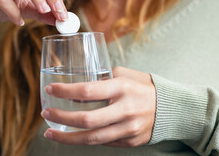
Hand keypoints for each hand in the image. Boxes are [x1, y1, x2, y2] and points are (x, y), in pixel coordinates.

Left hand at [41, 66, 155, 146]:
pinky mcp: (130, 141)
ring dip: (67, 137)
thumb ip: (102, 80)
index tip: (51, 89)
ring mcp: (128, 129)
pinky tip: (74, 136)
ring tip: (51, 133)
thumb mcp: (126, 75)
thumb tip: (78, 91)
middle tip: (46, 114)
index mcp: (122, 88)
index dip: (65, 91)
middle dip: (61, 118)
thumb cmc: (145, 87)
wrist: (172, 108)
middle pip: (86, 120)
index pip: (87, 91)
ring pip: (92, 139)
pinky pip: (103, 143)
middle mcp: (125, 110)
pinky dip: (85, 140)